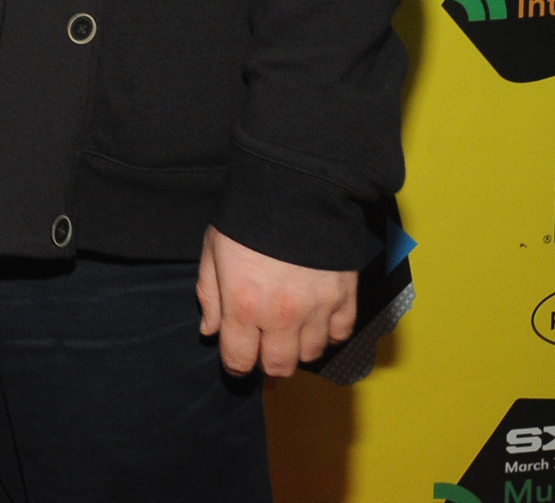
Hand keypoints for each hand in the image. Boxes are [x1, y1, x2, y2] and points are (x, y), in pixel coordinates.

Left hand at [196, 225, 356, 377]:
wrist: (293, 188)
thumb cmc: (245, 218)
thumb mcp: (212, 250)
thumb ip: (209, 295)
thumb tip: (210, 332)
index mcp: (243, 305)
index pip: (240, 359)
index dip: (235, 365)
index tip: (236, 360)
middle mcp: (282, 316)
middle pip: (280, 366)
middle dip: (268, 364)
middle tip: (263, 350)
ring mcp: (317, 309)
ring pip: (311, 354)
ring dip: (297, 348)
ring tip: (288, 331)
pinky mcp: (345, 297)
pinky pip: (341, 334)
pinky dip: (329, 334)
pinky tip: (316, 321)